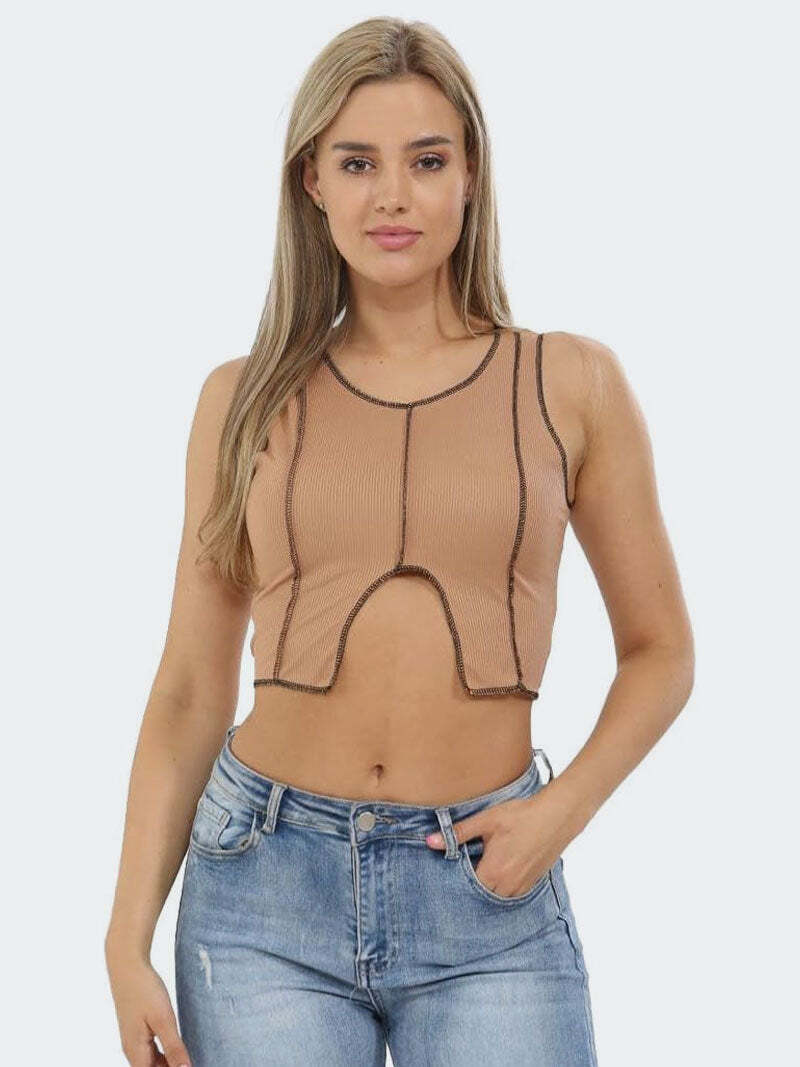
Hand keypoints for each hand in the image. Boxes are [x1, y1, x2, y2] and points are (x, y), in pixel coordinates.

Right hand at [106, 946, 190, 1066]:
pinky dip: (166, 1054)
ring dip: (169, 1063)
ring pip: (153, 1063)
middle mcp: (132, 1050)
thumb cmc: (144, 990)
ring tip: (189, 1058)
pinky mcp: (138, 1029)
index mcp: (136, 1052)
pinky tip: (179, 1048)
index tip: (189, 1065)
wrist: (127, 965)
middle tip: (194, 1060)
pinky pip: (153, 1050)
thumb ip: (174, 1047)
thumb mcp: (163, 1019)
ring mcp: (134, 1040)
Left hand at [425, 785, 570, 897]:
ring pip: (496, 896)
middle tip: (464, 871)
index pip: (465, 889)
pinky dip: (502, 886)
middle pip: (480, 896)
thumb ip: (457, 833)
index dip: (455, 882)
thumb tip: (430, 841)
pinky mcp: (532, 884)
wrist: (556, 816)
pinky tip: (501, 869)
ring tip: (483, 868)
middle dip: (470, 886)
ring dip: (487, 887)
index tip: (449, 874)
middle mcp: (506, 886)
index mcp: (492, 872)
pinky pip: (510, 894)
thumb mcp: (486, 820)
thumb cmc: (521, 816)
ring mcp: (521, 887)